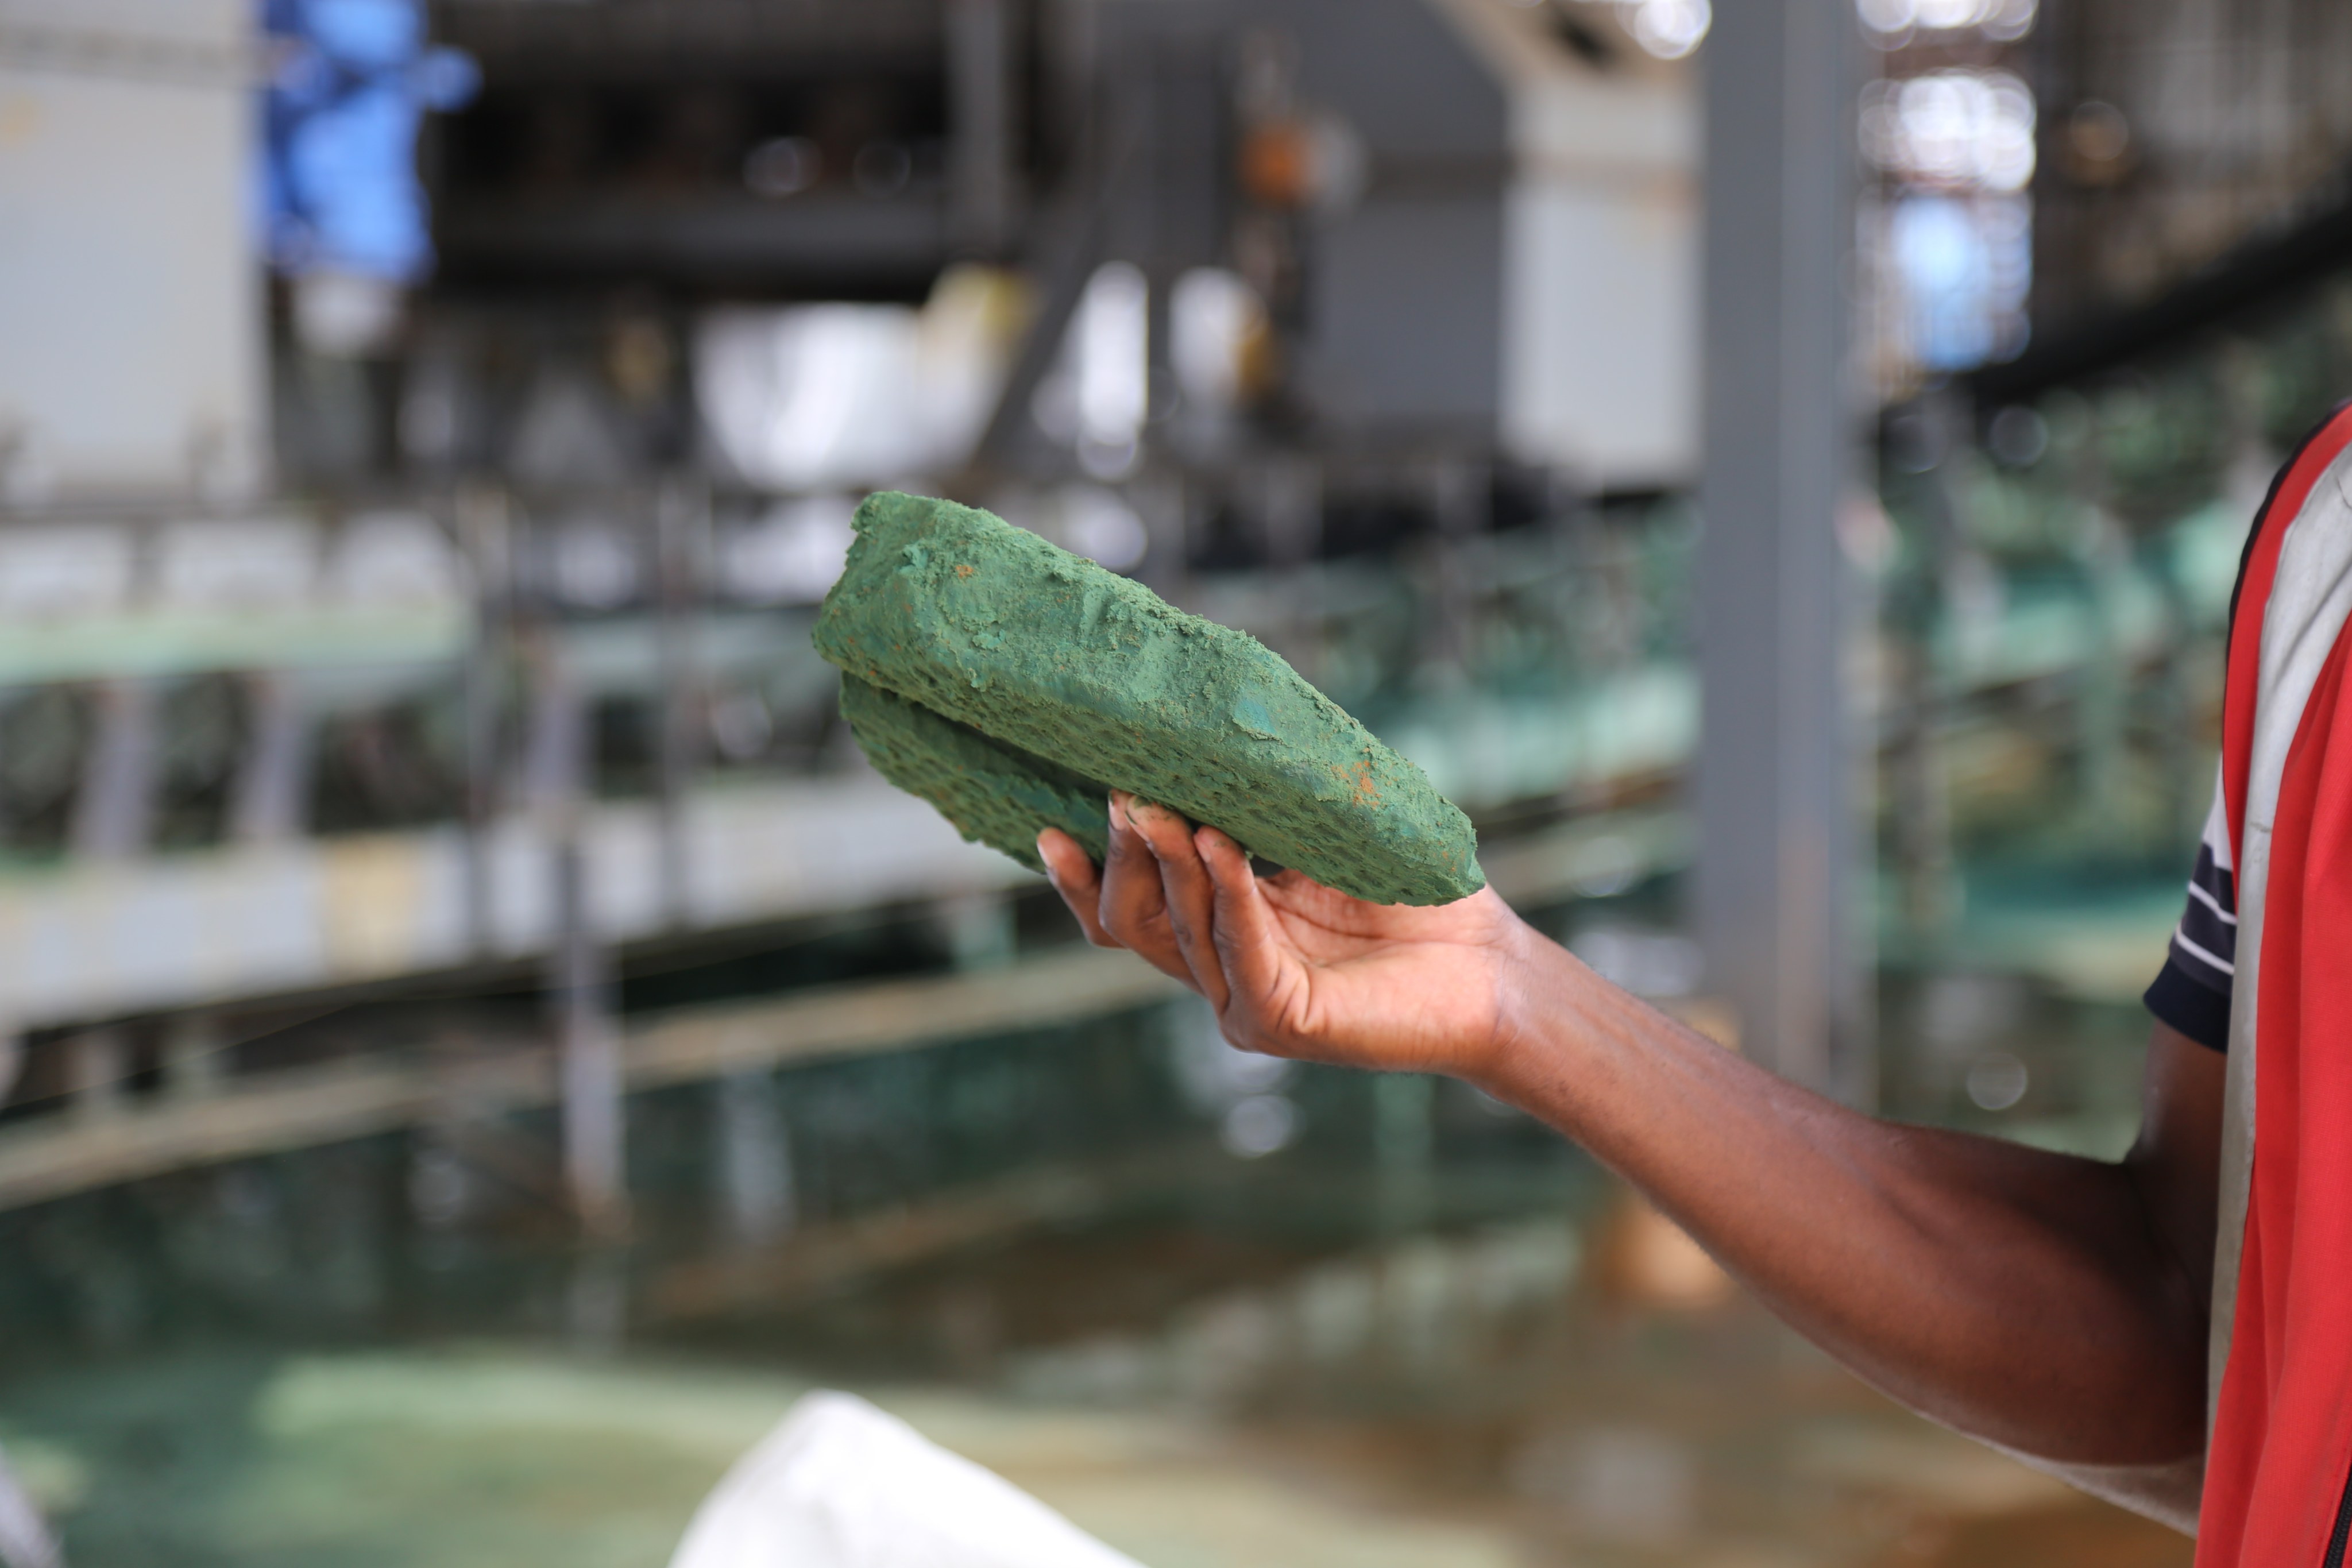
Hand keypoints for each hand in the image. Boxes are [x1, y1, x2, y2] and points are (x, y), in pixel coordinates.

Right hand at [1037, 792, 1538, 1081]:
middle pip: (1134, 919)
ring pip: (1175, 932)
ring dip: (1165, 862)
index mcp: (1221, 928)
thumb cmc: (1418, 897)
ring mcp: (1245, 1002)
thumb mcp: (1326, 834)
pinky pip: (1236, 951)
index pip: (1128, 909)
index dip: (1080, 876)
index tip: (1046, 823)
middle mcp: (1221, 970)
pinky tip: (1220, 845)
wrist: (1493, 967)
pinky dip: (1225, 895)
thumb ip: (1266, 802)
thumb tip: (1211, 721)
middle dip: (1121, 854)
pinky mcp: (1281, 1022)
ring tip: (1156, 806)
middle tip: (1121, 792)